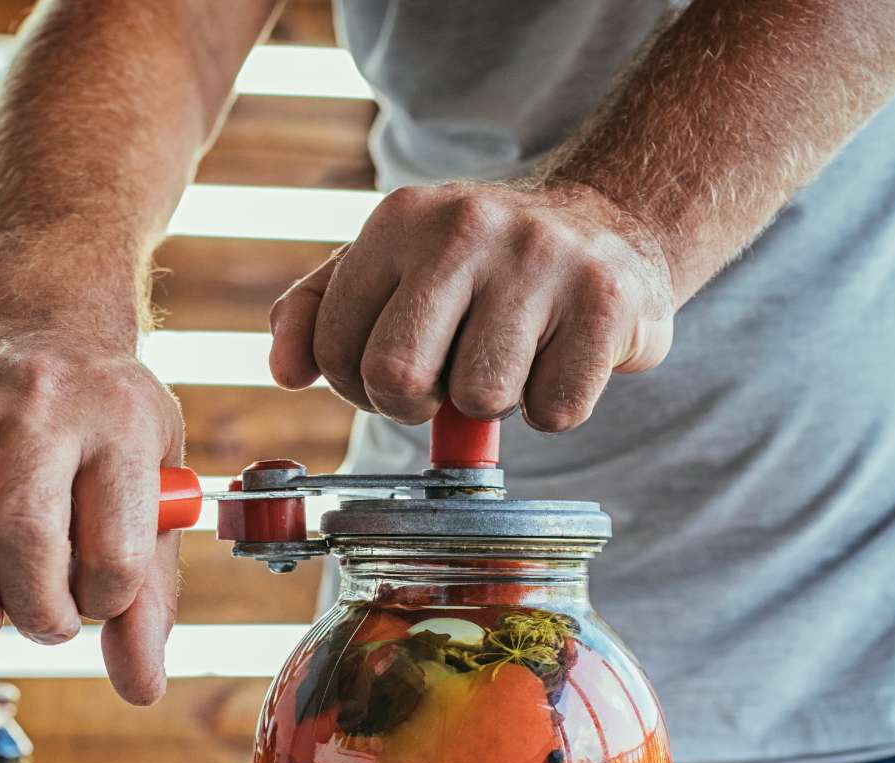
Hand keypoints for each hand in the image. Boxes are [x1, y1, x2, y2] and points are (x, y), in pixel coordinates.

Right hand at [0, 329, 185, 704]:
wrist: (45, 320)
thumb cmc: (105, 427)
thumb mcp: (152, 491)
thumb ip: (148, 595)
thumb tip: (140, 687)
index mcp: (121, 419)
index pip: (113, 544)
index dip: (103, 603)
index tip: (97, 604)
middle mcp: (42, 397)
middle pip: (21, 523)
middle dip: (29, 605)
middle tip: (37, 624)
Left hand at [268, 181, 674, 430]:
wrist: (608, 225)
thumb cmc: (477, 268)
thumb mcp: (386, 267)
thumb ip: (316, 314)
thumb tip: (285, 372)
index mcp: (399, 219)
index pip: (335, 349)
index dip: (357, 387)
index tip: (396, 371)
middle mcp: (466, 226)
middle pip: (396, 377)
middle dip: (414, 404)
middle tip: (445, 380)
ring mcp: (541, 258)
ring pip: (480, 400)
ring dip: (490, 403)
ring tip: (511, 356)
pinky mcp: (605, 301)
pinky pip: (554, 411)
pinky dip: (553, 407)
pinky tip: (559, 358)